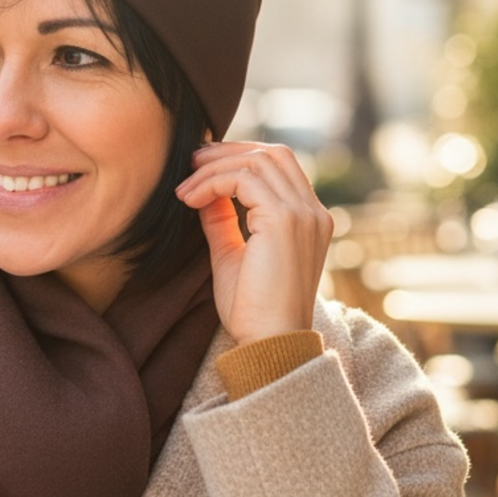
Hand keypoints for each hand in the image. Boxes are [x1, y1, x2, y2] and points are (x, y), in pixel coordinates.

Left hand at [177, 141, 333, 344]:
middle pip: (272, 153)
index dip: (238, 159)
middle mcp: (312, 212)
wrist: (270, 343)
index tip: (200, 170)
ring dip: (214, 168)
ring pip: (257, 160)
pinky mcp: (284, 220)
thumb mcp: (231, 255)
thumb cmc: (252, 310)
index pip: (278, 167)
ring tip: (184, 189)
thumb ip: (222, 220)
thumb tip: (205, 191)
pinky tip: (190, 200)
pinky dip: (212, 182)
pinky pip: (244, 179)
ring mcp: (303, 214)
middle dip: (227, 153)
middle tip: (190, 165)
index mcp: (308, 220)